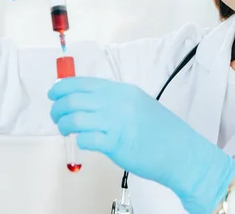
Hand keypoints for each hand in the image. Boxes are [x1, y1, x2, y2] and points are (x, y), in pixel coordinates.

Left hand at [48, 77, 234, 213]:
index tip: (53, 94)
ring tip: (64, 130)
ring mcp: (116, 122)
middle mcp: (117, 102)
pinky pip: (86, 139)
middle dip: (57, 108)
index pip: (82, 83)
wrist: (181, 151)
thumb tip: (87, 102)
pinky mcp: (116, 143)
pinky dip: (79, 141)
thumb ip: (114, 101)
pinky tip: (84, 143)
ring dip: (63, 125)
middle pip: (73, 99)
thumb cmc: (161, 131)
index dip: (62, 87)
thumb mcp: (137, 104)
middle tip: (56, 115)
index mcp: (121, 90)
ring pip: (74, 118)